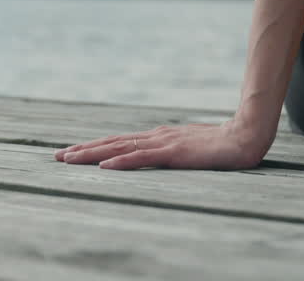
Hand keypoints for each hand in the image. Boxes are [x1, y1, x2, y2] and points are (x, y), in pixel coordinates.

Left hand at [53, 120, 270, 170]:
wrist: (245, 137)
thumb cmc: (220, 145)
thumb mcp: (189, 148)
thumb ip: (171, 150)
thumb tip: (154, 155)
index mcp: (159, 136)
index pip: (119, 141)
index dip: (95, 147)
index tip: (72, 152)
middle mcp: (156, 136)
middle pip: (113, 142)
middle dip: (84, 150)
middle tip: (58, 156)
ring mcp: (164, 143)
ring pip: (121, 148)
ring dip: (94, 154)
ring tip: (71, 159)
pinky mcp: (174, 153)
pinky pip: (143, 158)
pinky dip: (122, 161)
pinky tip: (105, 166)